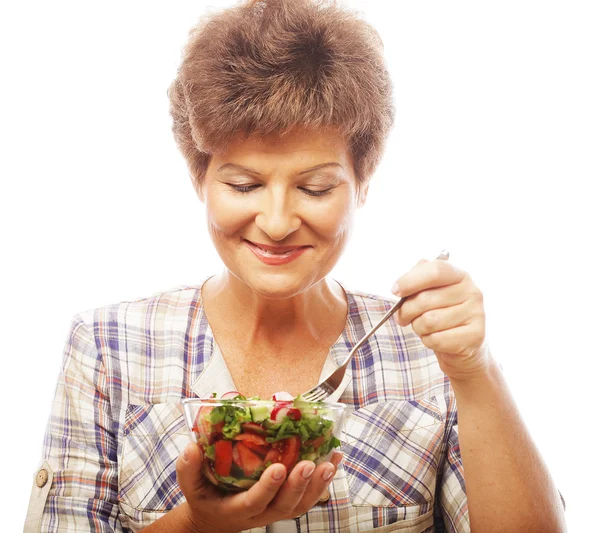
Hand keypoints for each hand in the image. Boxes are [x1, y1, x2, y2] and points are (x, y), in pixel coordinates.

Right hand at [176, 443, 341, 532]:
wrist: (215, 519)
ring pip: (301, 504)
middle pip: (285, 505)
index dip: (268, 487)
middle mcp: (261, 513)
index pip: (255, 501)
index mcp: (237, 509)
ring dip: (318, 484)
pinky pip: (308, 498)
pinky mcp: (286, 505)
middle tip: (310, 463)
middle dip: (299, 485)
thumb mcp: (190, 486)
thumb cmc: (204, 497)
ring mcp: (276, 510)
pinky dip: (323, 481)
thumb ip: (188, 469)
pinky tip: (334, 460)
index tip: (279, 467)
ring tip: (330, 461)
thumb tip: (191, 447)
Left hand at [391, 258, 489, 380]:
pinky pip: (436, 339)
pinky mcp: (474, 336)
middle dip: (407, 310)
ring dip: (418, 327)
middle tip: (403, 316)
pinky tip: (434, 338)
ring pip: (428, 321)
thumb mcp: (431, 293)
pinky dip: (427, 340)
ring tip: (423, 327)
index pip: (435, 270)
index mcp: (460, 276)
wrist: (464, 345)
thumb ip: (417, 281)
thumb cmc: (441, 314)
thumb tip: (401, 285)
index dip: (410, 280)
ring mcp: (476, 314)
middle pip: (426, 298)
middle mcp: (472, 292)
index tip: (395, 290)